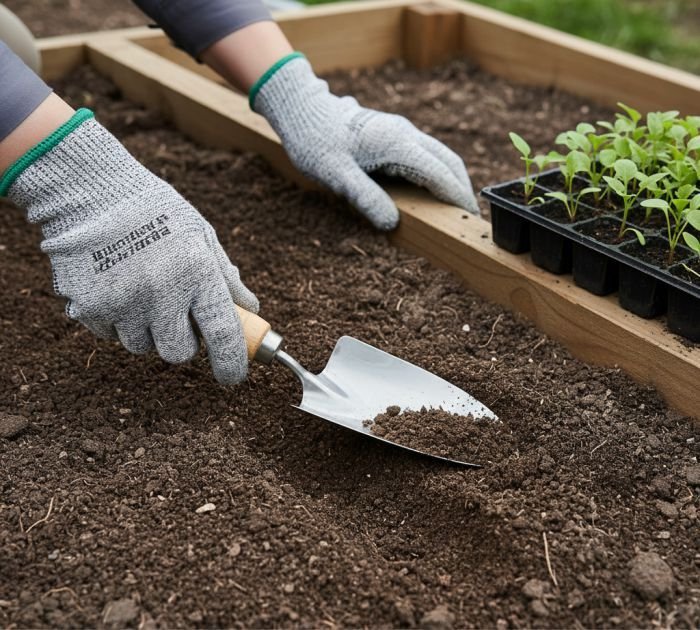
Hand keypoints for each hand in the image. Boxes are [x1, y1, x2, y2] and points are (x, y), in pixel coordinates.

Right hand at [5, 111, 256, 383]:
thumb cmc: (155, 211)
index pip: (223, 335)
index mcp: (196, 273)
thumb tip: (250, 309)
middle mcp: (161, 293)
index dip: (232, 363)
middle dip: (181, 341)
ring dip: (146, 330)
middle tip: (176, 315)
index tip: (233, 377)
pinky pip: (111, 334)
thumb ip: (225, 276)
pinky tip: (116, 286)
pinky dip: (117, 320)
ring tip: (141, 290)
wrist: (89, 191)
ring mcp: (122, 303)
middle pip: (179, 353)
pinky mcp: (89, 307)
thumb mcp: (201, 235)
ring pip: (142, 346)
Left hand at [251, 54, 478, 229]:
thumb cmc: (315, 142)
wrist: (301, 110)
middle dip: (461, 189)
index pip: (440, 173)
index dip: (457, 197)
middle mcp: (405, 133)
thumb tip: (392, 222)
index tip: (469, 219)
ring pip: (439, 155)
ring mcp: (401, 131)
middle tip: (467, 218)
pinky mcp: (393, 133)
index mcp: (396, 143)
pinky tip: (431, 191)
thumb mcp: (335, 174)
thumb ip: (365, 197)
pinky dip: (437, 172)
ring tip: (454, 208)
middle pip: (448, 161)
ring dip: (450, 180)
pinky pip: (425, 153)